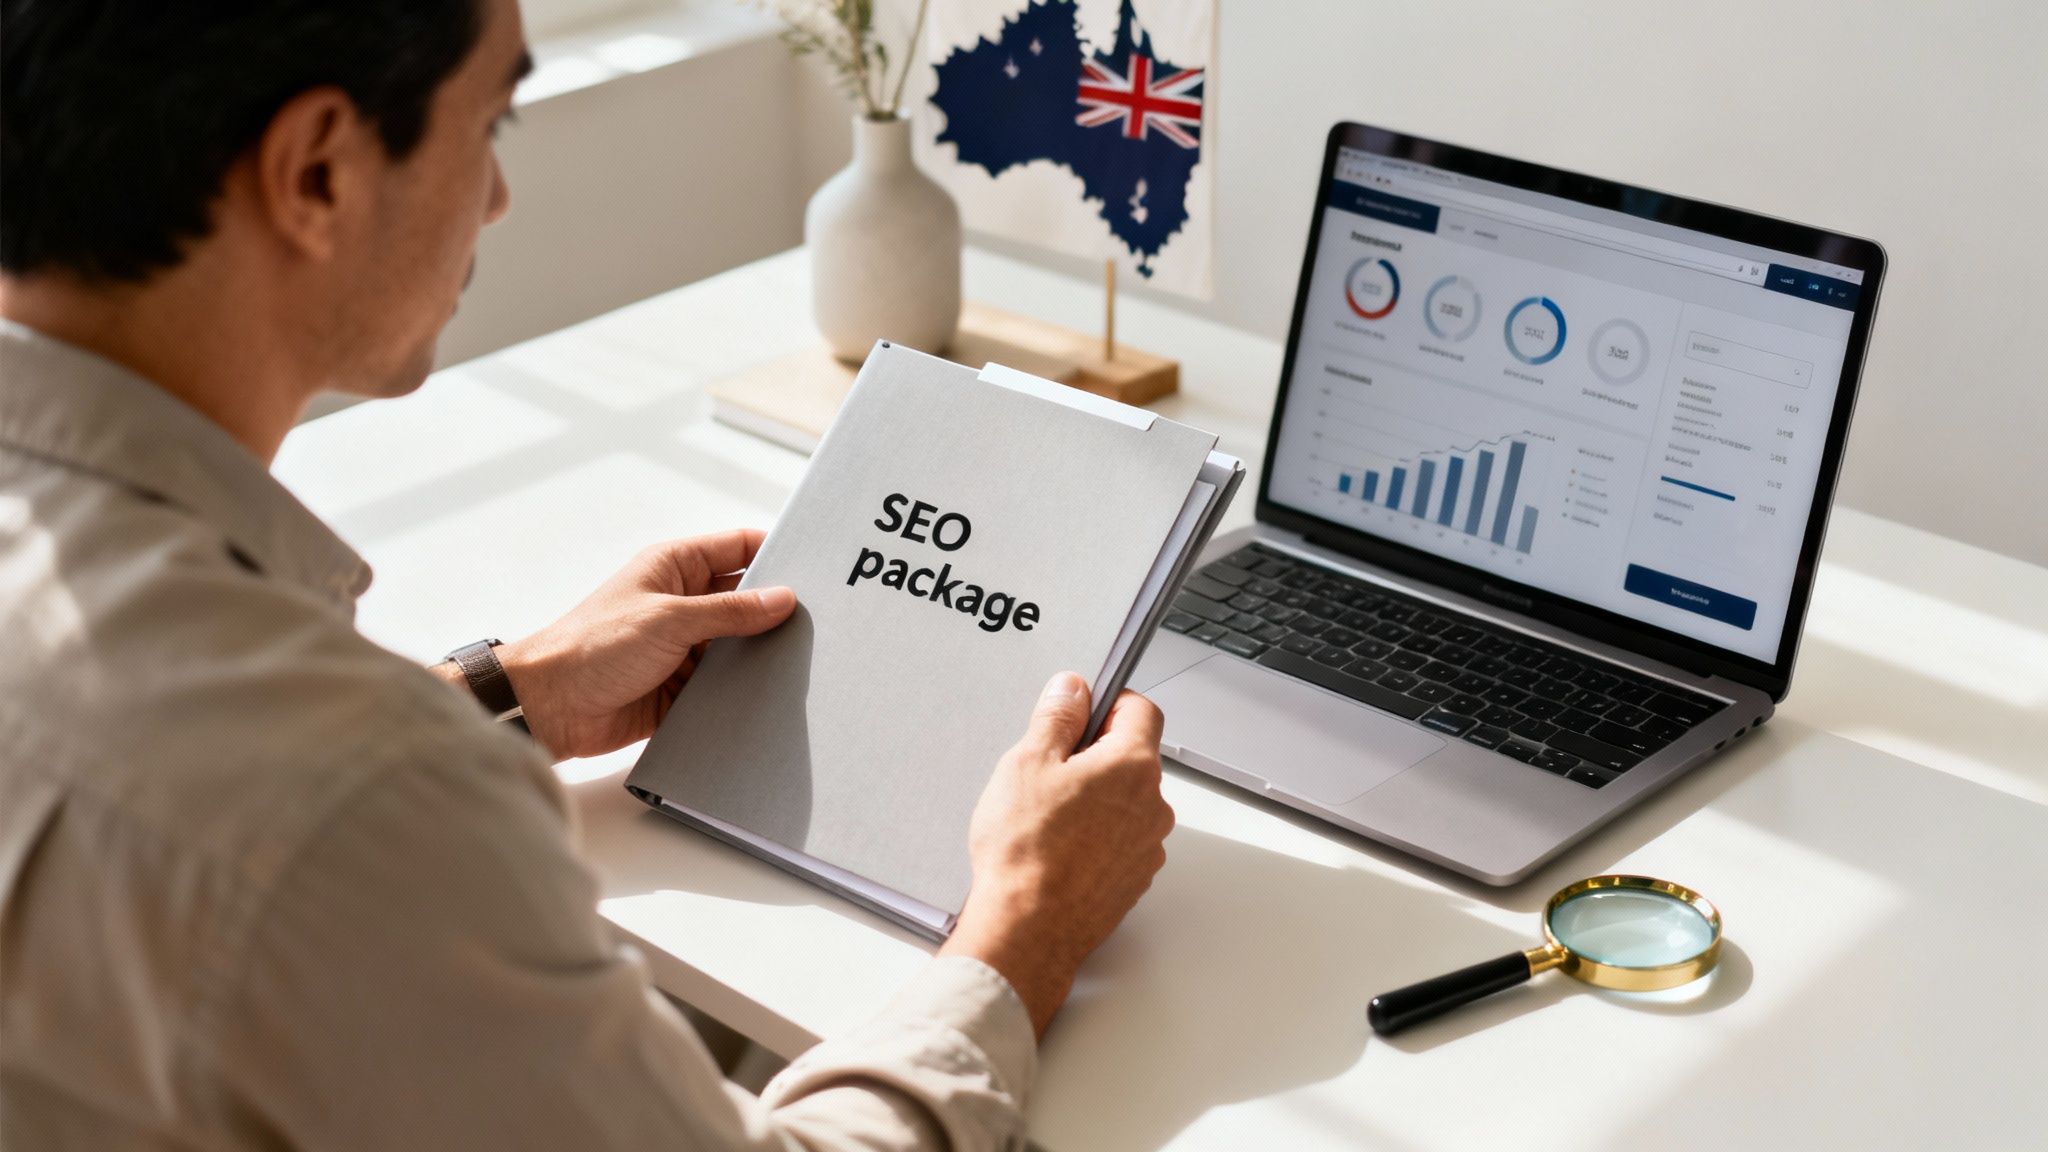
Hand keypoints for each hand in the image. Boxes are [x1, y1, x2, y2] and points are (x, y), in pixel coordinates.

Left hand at [489, 530, 795, 760]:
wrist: (549, 708)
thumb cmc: (591, 648)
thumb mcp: (669, 619)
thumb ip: (730, 611)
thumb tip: (783, 599)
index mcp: (674, 568)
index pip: (738, 548)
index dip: (777, 552)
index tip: (818, 565)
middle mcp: (682, 604)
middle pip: (745, 600)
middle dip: (777, 611)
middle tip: (824, 620)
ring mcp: (682, 648)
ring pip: (739, 647)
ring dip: (762, 656)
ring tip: (806, 662)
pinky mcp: (681, 689)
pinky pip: (724, 686)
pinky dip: (744, 691)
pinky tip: (773, 697)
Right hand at [939, 672, 1173, 1037]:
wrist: (1028, 929)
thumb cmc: (1027, 852)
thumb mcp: (1028, 762)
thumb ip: (1057, 716)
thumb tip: (1072, 689)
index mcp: (1133, 766)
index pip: (1142, 710)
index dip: (1110, 703)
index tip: (1083, 711)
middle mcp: (1152, 806)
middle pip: (1133, 758)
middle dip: (1096, 756)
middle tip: (1050, 770)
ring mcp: (1146, 847)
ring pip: (1126, 803)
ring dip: (1097, 800)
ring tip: (1048, 817)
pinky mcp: (1133, 879)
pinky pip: (1120, 841)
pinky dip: (1096, 837)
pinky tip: (1058, 848)